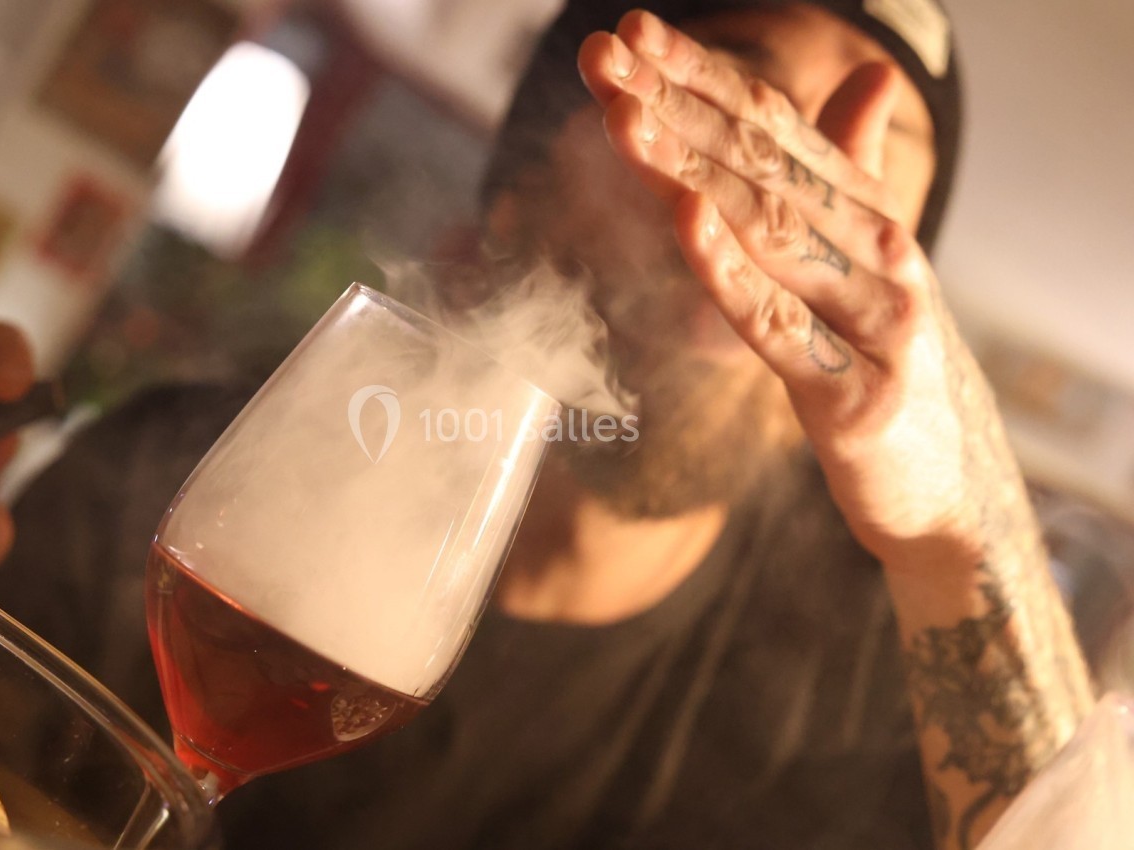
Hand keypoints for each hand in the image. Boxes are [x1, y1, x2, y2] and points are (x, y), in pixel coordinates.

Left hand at [578, 12, 1016, 568]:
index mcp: (871, 216)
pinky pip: (780, 326)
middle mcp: (880, 253)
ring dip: (690, 171)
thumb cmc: (893, 364)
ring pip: (769, 233)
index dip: (700, 77)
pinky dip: (731, 272)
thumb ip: (856, 173)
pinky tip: (685, 219)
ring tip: (624, 120)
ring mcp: (875, 323)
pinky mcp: (854, 398)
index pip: (777, 129)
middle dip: (676, 107)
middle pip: (764, 165)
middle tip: (603, 58)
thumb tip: (870, 74)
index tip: (629, 35)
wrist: (954, 487)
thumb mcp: (872, 266)